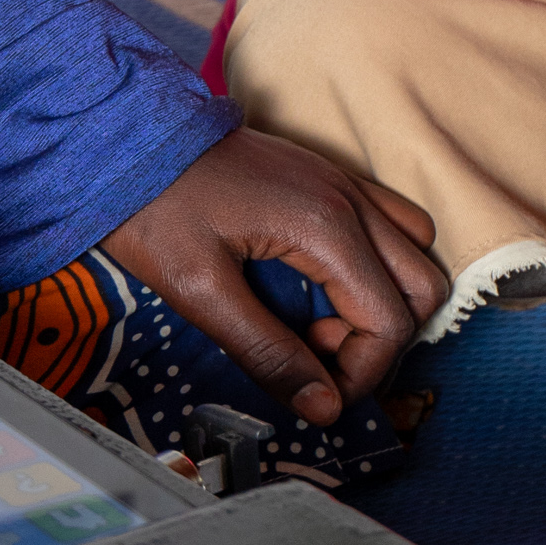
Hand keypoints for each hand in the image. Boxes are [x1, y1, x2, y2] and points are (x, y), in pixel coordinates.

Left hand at [103, 127, 445, 426]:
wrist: (123, 136)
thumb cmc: (153, 205)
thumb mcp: (198, 289)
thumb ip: (266, 351)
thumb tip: (323, 408)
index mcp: (325, 227)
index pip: (390, 322)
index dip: (362, 373)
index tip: (317, 390)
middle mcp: (348, 198)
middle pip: (422, 288)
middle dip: (381, 339)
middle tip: (316, 353)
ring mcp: (341, 181)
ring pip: (414, 252)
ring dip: (384, 298)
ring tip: (315, 319)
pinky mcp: (324, 175)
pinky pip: (387, 221)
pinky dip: (374, 264)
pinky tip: (317, 282)